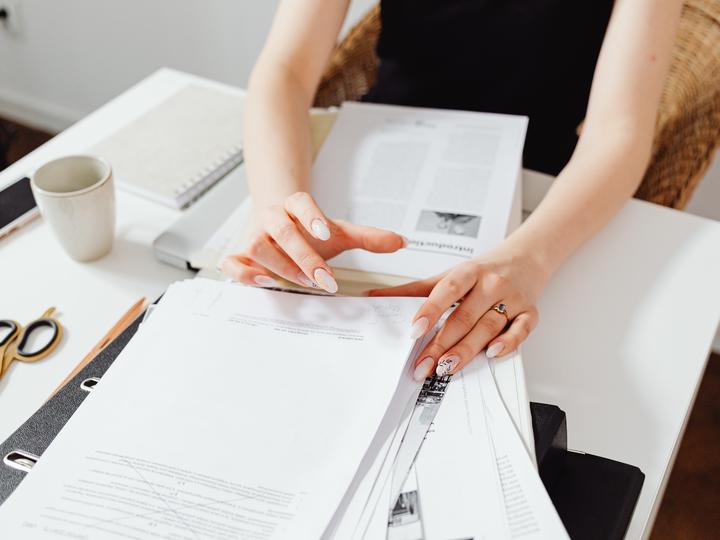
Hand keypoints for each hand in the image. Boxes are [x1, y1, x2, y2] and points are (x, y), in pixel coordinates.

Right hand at [221, 192, 405, 292]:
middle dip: (302, 255)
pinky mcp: (239, 257)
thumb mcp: (339, 233)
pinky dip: (243, 274)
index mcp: (294, 205)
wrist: (276, 225)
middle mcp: (271, 219)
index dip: (311, 215)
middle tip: (324, 278)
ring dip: (279, 265)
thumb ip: (368, 238)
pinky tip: (264, 284)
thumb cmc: (308, 232)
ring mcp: (253, 237)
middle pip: (280, 230)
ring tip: (302, 282)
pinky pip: (231, 263)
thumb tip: (402, 242)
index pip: (300, 202)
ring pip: (256, 245)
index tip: (327, 232)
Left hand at [369, 247, 547, 379]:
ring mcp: (512, 299)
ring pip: (488, 327)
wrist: (527, 258)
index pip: (448, 289)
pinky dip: (508, 343)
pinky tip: (491, 354)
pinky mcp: (530, 313)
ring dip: (466, 350)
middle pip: (465, 316)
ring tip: (446, 367)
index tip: (415, 331)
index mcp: (470, 271)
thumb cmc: (484, 270)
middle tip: (423, 365)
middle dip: (442, 343)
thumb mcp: (451, 274)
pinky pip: (520, 330)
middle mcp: (492, 284)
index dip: (430, 310)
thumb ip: (416, 289)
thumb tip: (376, 297)